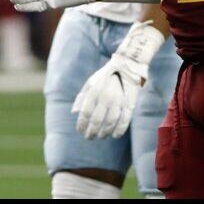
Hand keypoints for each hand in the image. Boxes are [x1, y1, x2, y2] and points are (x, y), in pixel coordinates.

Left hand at [72, 21, 164, 139]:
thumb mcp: (90, 82)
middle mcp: (105, 96)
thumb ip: (81, 97)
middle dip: (91, 132)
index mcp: (94, 91)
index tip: (80, 131)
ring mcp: (118, 100)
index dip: (81, 124)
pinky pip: (124, 120)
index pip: (85, 113)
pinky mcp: (130, 103)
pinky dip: (119, 130)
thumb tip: (74, 112)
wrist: (127, 66)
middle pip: (97, 121)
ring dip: (104, 133)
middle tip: (89, 137)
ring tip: (101, 137)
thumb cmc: (105, 76)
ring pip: (110, 122)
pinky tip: (114, 136)